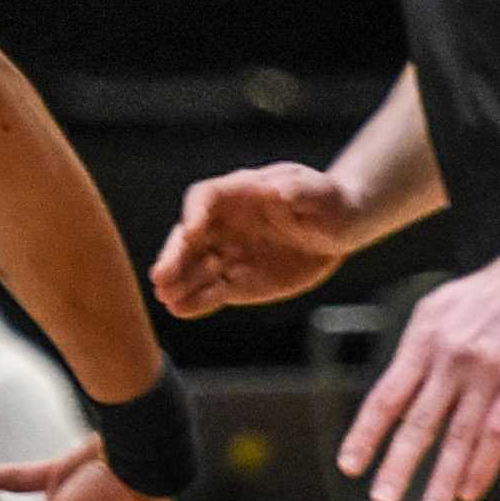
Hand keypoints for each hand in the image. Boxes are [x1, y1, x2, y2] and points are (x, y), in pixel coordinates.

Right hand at [153, 165, 359, 317]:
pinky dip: (196, 300)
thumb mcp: (323, 194)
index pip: (207, 197)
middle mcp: (225, 222)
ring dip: (179, 282)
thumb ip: (301, 191)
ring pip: (195, 266)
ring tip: (166, 298)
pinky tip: (181, 310)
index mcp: (242, 192)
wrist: (340, 228)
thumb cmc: (330, 202)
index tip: (191, 230)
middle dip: (174, 255)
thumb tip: (279, 190)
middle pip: (189, 236)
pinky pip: (212, 290)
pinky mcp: (237, 280)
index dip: (195, 212)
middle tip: (160, 276)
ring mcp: (228, 252)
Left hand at [340, 243, 499, 500]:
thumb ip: (416, 351)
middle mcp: (450, 359)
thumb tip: (394, 392)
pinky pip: (498, 433)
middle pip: (417, 422)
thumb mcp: (438, 308)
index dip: (366, 434)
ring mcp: (488, 373)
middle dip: (397, 466)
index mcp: (423, 340)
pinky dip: (482, 466)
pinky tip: (469, 492)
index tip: (350, 466)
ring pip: (458, 436)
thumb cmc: (492, 290)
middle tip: (381, 500)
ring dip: (440, 480)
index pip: (385, 396)